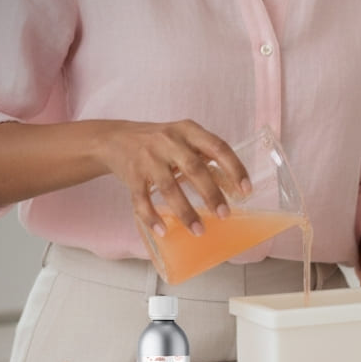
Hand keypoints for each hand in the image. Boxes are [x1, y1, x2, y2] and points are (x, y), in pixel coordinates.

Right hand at [89, 120, 249, 236]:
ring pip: (169, 188)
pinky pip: (141, 200)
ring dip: (186, 212)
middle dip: (212, 194)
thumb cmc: (158, 140)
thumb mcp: (182, 137)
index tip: (245, 189)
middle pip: (194, 169)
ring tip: (199, 230)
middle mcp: (168, 141)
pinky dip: (152, 217)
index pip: (217, 147)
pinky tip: (163, 231)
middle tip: (224, 214)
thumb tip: (232, 185)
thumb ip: (203, 154)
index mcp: (188, 130)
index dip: (234, 168)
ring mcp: (148, 158)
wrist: (115, 138)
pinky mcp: (131, 175)